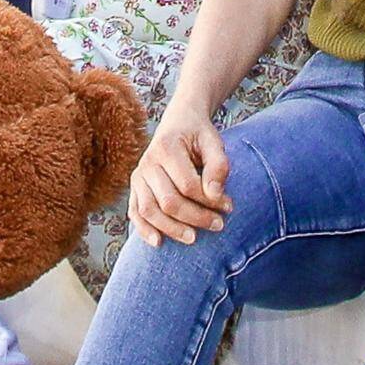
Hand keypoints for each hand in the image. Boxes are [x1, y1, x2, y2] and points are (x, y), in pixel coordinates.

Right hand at [126, 116, 229, 246]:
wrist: (179, 122)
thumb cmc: (198, 134)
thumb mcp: (213, 141)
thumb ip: (218, 165)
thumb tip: (215, 195)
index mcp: (167, 147)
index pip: (187, 185)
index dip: (209, 201)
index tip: (228, 206)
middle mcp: (147, 162)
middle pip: (169, 201)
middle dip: (196, 217)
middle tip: (219, 224)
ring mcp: (138, 176)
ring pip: (149, 211)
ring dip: (172, 229)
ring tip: (194, 238)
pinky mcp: (135, 187)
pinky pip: (135, 212)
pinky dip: (144, 229)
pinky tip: (159, 242)